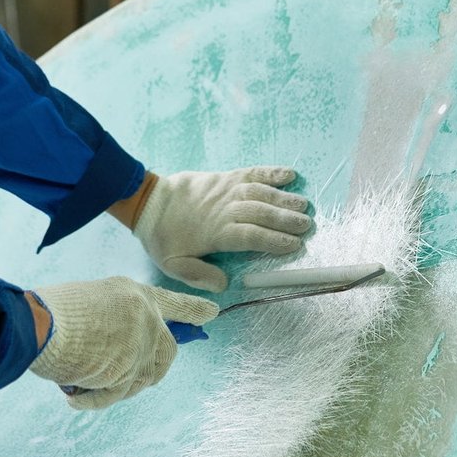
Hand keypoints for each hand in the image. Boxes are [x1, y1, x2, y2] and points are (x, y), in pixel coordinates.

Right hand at [27, 277, 218, 409]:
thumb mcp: (92, 301)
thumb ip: (115, 320)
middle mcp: (146, 318)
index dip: (193, 309)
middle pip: (167, 352)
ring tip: (85, 381)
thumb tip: (118, 348)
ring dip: (114, 386)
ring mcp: (140, 345)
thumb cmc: (52, 312)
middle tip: (133, 376)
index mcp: (135, 294)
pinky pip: (116, 395)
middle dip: (153, 368)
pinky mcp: (127, 371)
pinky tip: (74, 399)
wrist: (40, 324)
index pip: (174, 302)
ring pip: (141, 378)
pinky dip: (93, 400)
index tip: (212, 313)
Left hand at [134, 166, 312, 291]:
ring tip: (304, 205)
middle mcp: (225, 209)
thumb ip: (198, 276)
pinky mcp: (224, 176)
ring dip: (284, 198)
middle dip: (286, 219)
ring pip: (260, 192)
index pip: (251, 236)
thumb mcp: (173, 265)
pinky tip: (290, 174)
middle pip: (261, 213)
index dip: (274, 240)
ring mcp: (226, 190)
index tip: (295, 246)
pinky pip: (251, 172)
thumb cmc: (163, 237)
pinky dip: (271, 172)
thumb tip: (224, 284)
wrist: (149, 202)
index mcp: (216, 233)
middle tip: (308, 225)